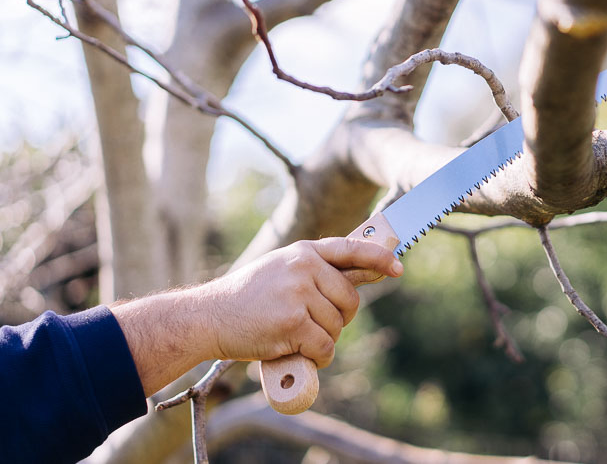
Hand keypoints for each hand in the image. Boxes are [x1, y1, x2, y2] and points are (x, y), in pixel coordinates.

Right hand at [202, 238, 402, 365]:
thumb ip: (320, 270)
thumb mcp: (284, 270)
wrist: (209, 317)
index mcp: (304, 251)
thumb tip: (371, 271)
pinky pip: (325, 347)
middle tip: (312, 326)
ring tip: (293, 336)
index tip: (397, 268)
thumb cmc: (249, 298)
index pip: (351, 249)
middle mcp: (304, 267)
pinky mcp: (293, 322)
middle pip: (350, 301)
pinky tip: (296, 352)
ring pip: (337, 327)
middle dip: (339, 319)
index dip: (379, 258)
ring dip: (322, 340)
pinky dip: (316, 358)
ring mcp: (298, 293)